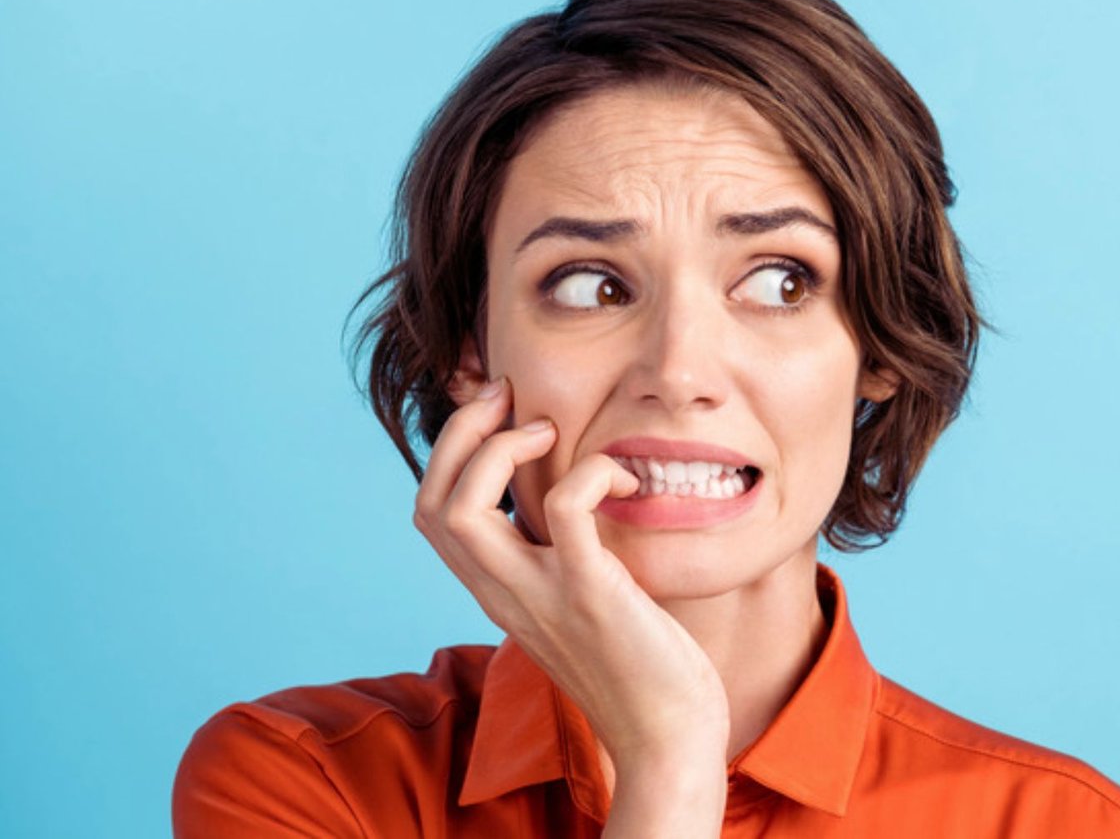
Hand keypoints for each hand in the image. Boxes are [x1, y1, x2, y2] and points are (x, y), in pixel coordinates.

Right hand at [410, 376, 731, 781]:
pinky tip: (626, 479)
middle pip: (430, 504)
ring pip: (464, 509)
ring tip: (552, 433)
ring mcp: (543, 595)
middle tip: (511, 401)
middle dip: (461, 434)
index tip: (497, 414)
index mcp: (498, 592)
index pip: (430, 515)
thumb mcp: (580, 603)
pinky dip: (592, 472)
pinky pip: (568, 509)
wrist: (669, 739)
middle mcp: (504, 594)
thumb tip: (570, 504)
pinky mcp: (592, 594)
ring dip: (502, 449)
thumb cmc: (640, 668)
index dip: (451, 453)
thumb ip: (559, 561)